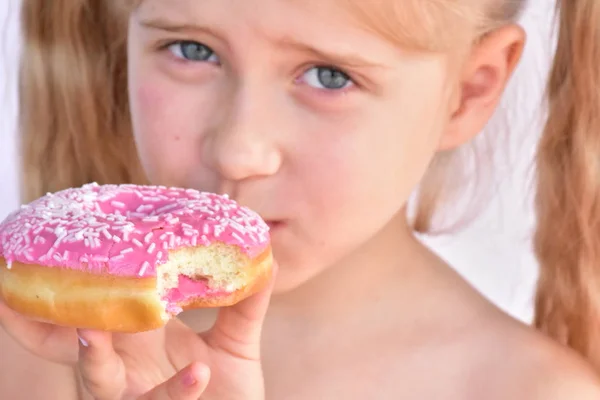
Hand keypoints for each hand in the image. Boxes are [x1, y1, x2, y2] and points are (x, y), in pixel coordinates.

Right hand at [0, 264, 276, 399]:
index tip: (65, 247)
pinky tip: (198, 371)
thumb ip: (247, 303)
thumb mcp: (238, 343)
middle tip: (16, 294)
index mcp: (144, 333)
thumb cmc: (228, 390)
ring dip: (90, 353)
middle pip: (74, 337)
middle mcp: (128, 361)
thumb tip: (265, 258)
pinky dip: (174, 389)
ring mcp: (133, 392)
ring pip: (96, 376)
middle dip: (41, 319)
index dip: (83, 280)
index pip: (106, 302)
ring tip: (92, 330)